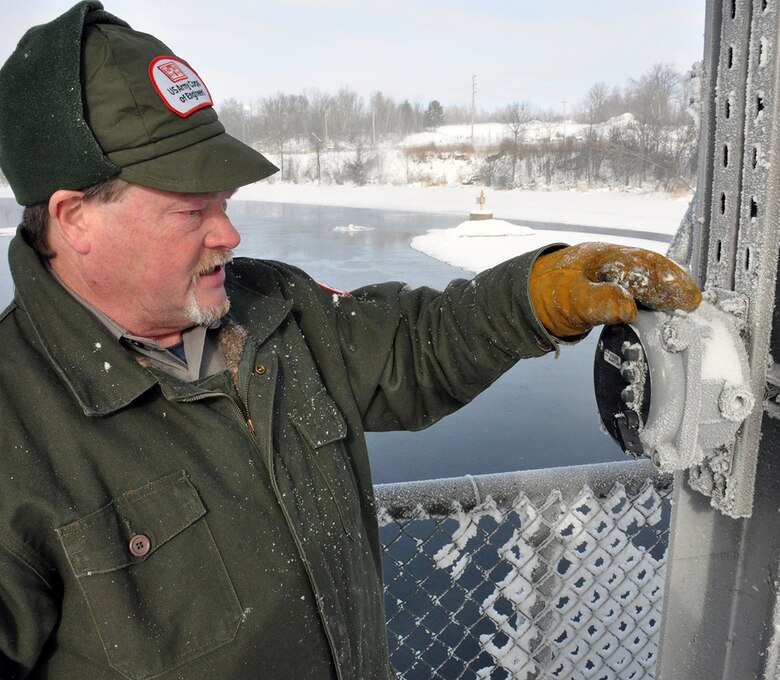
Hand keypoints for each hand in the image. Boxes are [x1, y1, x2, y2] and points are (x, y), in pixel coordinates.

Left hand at [529, 242, 701, 337]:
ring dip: (665, 296)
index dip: (669, 283)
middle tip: (695, 307)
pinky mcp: (608, 293)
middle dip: (674, 287)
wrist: (523, 298)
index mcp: (604, 258)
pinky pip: (636, 294)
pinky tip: (661, 316)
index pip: (644, 267)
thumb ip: (598, 302)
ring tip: (685, 312)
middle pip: (650, 272)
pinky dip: (652, 304)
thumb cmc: (546, 294)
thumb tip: (629, 307)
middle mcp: (611, 264)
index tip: (688, 300)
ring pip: (645, 283)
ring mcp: (610, 277)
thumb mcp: (570, 299)